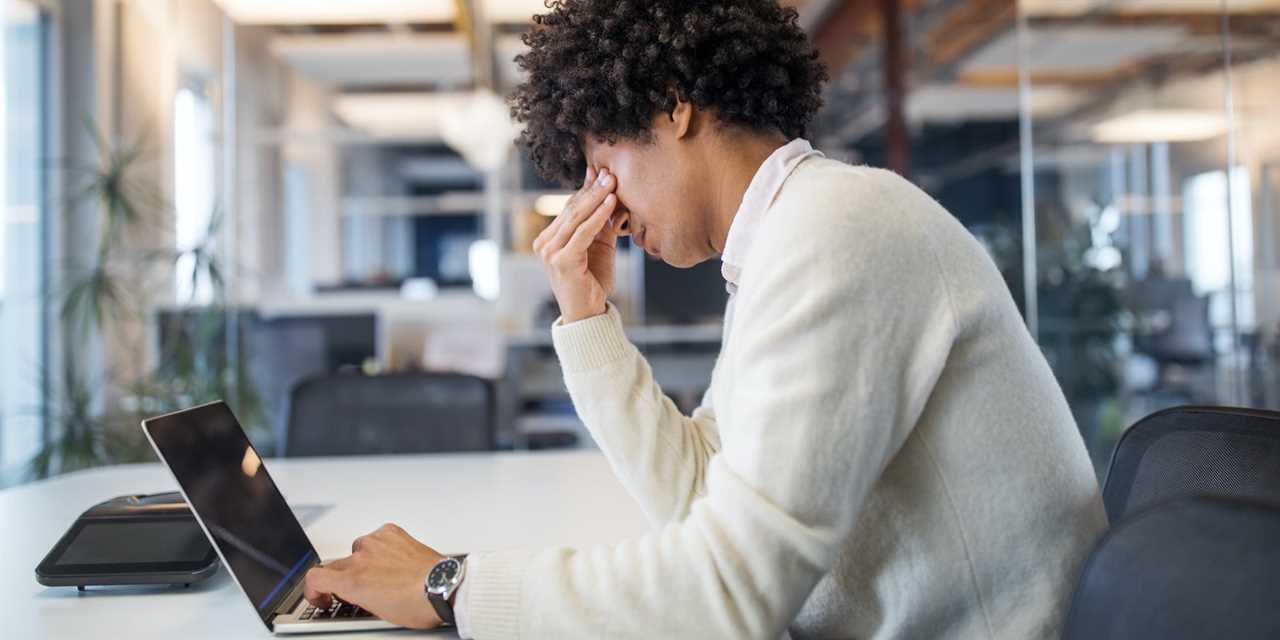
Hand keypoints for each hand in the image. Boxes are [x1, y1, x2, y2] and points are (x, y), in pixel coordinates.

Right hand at [303, 523, 445, 629]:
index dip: (313, 590)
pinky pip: (377, 538)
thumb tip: (352, 594)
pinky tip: (392, 560)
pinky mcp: (392, 532)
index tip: (322, 596)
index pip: (315, 578)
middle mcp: (361, 557)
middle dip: (341, 579)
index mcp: (352, 580)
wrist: (443, 587)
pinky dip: (380, 548)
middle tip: (356, 589)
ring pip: (357, 550)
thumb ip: (356, 597)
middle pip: (335, 565)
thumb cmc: (416, 604)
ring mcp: (376, 542)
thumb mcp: (376, 612)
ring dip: (363, 562)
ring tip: (382, 575)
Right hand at [533, 165, 625, 322]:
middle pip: (571, 209)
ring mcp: (550, 252)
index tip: (600, 171)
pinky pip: (583, 232)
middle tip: (609, 172)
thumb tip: (610, 194)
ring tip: (612, 181)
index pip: (569, 208)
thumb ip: (602, 223)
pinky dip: (598, 216)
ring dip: (596, 197)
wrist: (588, 313)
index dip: (586, 189)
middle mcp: (545, 243)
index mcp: (549, 239)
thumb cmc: (593, 280)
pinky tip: (611, 202)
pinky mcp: (561, 260)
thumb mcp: (599, 246)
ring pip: (576, 217)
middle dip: (592, 189)